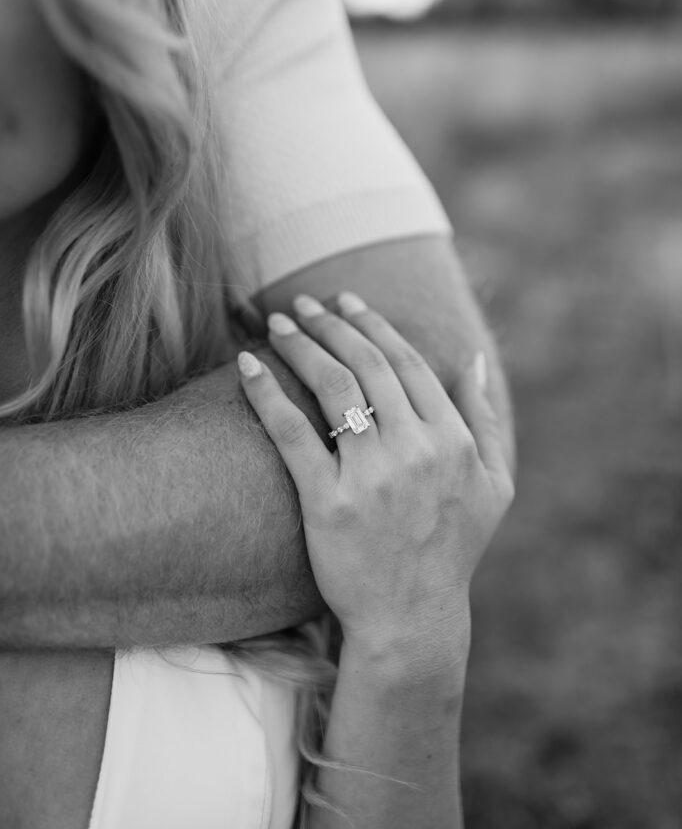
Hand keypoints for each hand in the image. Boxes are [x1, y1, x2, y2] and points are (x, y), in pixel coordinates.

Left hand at [237, 292, 513, 660]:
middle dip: (331, 323)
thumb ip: (486, 418)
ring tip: (278, 322)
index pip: (407, 363)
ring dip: (302, 345)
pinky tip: (247, 366)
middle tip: (303, 303)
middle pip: (366, 365)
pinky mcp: (329, 503)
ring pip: (333, 388)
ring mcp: (372, 476)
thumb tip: (473, 360)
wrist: (413, 618)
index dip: (373, 324)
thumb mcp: (494, 484)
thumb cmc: (454, 549)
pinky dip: (268, 394)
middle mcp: (416, 450)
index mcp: (453, 440)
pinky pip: (293, 434)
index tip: (346, 302)